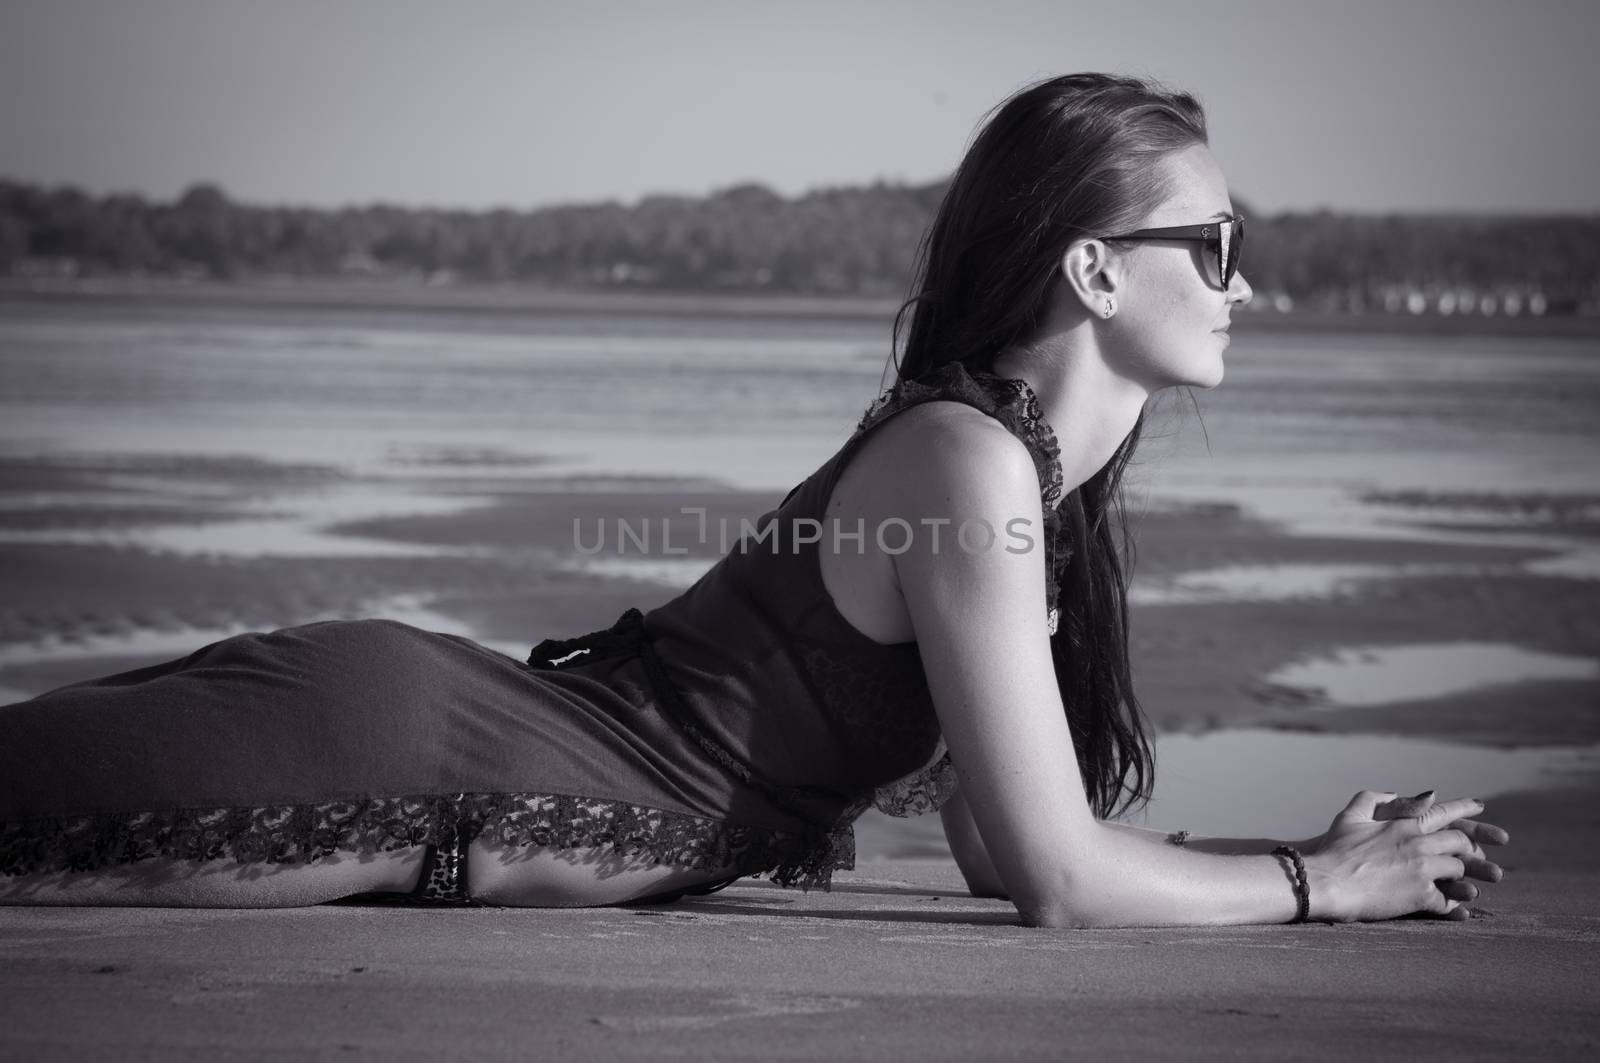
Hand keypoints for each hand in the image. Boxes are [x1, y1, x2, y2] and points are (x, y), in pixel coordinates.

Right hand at [1302, 790, 1487, 921]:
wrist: (1327, 882)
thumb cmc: (1333, 850)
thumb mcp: (1349, 817)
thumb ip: (1370, 799)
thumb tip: (1392, 793)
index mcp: (1403, 824)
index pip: (1443, 812)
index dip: (1464, 808)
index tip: (1480, 806)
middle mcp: (1418, 843)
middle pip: (1460, 842)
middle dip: (1472, 848)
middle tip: (1477, 855)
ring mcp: (1422, 869)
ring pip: (1459, 870)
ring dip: (1463, 877)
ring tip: (1467, 884)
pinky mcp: (1421, 895)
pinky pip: (1447, 900)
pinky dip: (1452, 904)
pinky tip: (1453, 907)